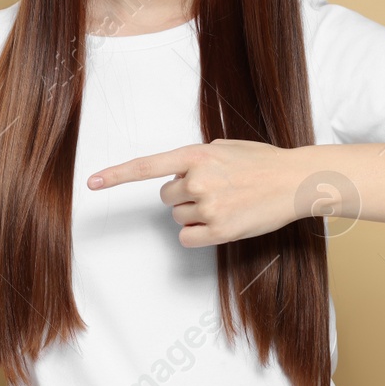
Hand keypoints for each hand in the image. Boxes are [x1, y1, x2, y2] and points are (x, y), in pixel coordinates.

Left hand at [86, 138, 306, 246]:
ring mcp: (208, 206)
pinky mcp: (219, 231)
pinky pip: (188, 237)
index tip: (91, 183)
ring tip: (226, 202)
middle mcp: (198, 179)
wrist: (293, 181)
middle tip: (214, 189)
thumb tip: (176, 172)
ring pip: (178, 217)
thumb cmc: (260, 163)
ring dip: (195, 213)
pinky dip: (198, 234)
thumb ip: (195, 158)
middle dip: (183, 194)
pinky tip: (221, 222)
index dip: (116, 175)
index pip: (147, 166)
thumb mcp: (223, 148)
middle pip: (166, 196)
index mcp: (196, 154)